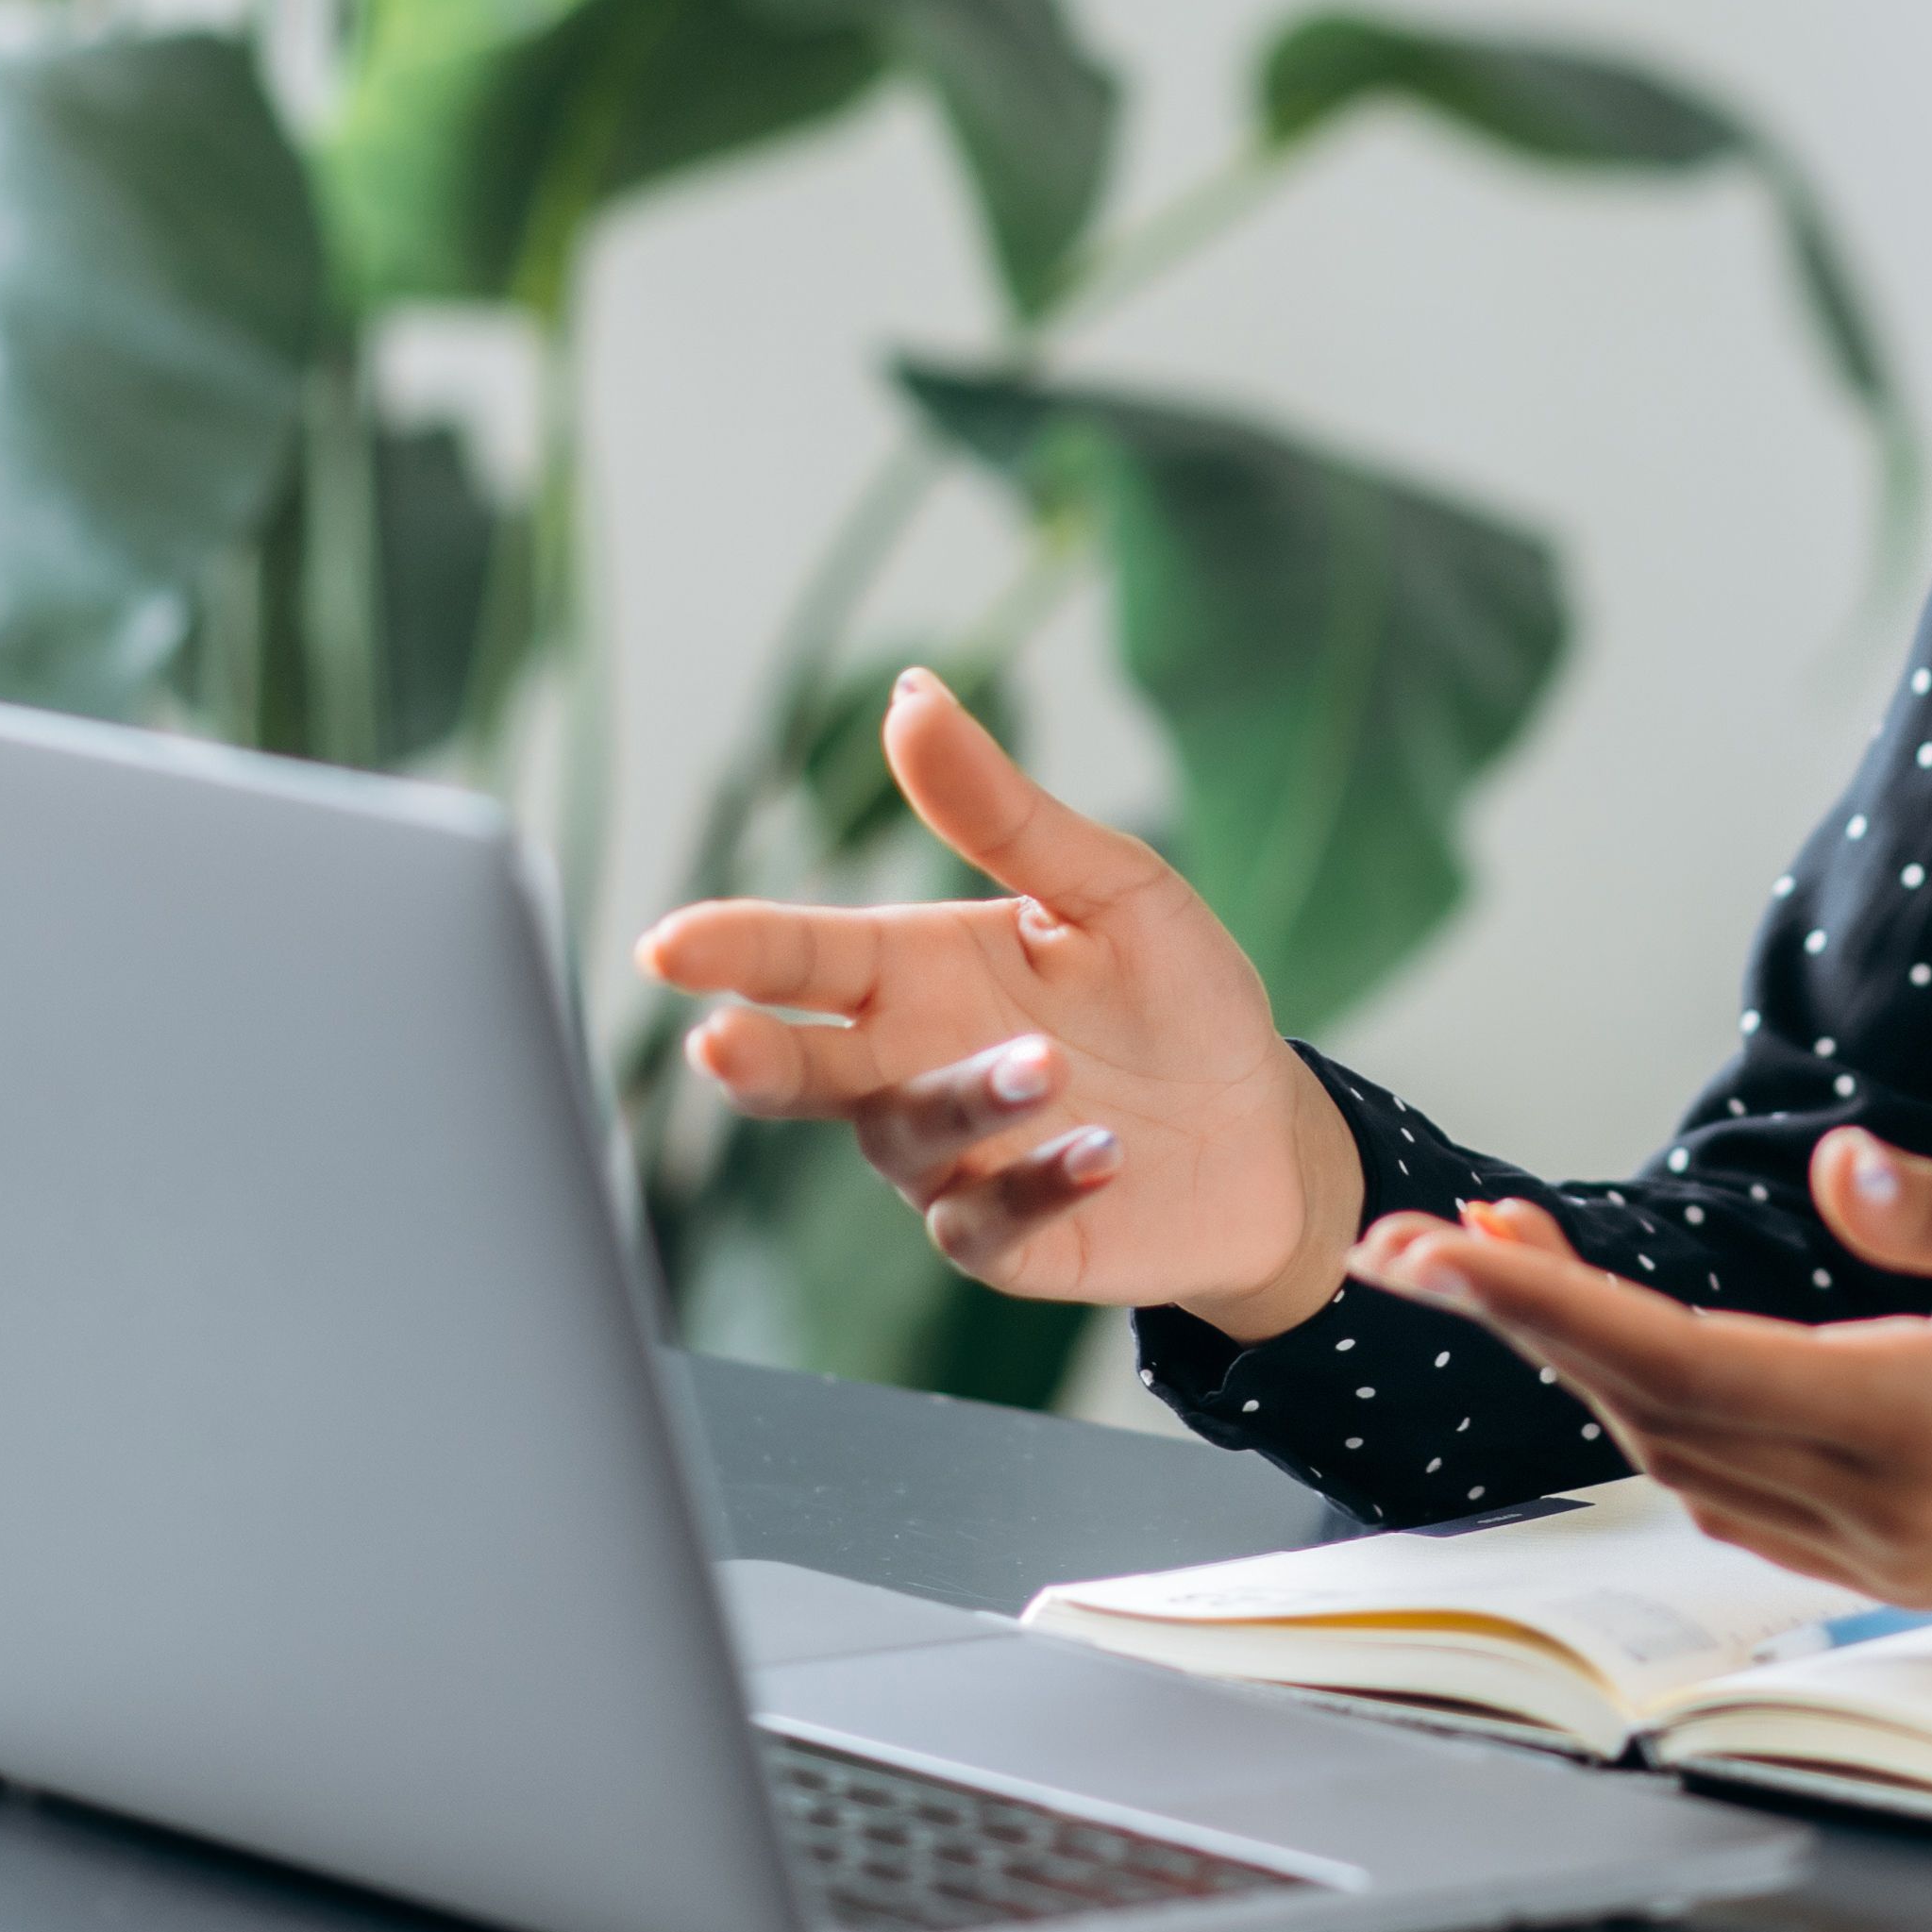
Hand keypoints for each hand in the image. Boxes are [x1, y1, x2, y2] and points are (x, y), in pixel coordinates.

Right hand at [635, 672, 1361, 1340]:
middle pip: (800, 1067)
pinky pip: (992, 1218)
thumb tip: (912, 695)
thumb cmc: (1173, 999)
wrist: (1264, 1132)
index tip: (668, 944)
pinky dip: (1038, 1182)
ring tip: (1047, 1064)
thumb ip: (1004, 810)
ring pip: (906, 1133)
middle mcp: (910, 1066)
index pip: (803, 955)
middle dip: (753, 1057)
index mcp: (917, 971)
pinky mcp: (1009, 1236)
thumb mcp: (1109, 886)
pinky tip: (1100, 1151)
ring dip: (969, 1095)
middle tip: (719, 1042)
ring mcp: (951, 1159)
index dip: (733, 948)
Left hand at [1344, 1129, 1931, 1616]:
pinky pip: (1740, 1506)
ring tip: (1514, 1277)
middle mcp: (1878, 1508)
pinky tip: (1635, 1367)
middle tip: (1428, 1248)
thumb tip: (1835, 1167)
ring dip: (1589, 1374)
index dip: (1545, 1304)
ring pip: (1684, 1466)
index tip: (1446, 1253)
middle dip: (1526, 1328)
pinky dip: (1665, 1431)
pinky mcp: (1901, 1569)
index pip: (1679, 1357)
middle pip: (1651, 1414)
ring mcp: (1884, 1555)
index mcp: (1915, 1421)